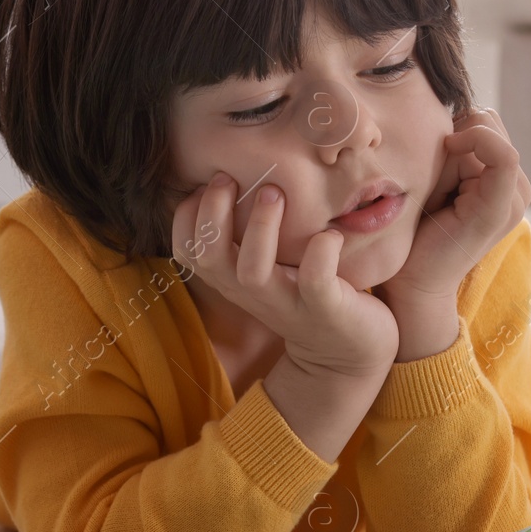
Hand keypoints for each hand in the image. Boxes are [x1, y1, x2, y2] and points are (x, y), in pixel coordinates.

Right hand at [172, 172, 398, 380]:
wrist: (345, 354)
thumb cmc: (304, 295)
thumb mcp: (267, 269)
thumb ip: (249, 237)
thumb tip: (236, 177)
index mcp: (233, 280)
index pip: (187, 251)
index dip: (185, 216)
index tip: (206, 184)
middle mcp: (252, 293)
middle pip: (209, 257)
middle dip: (212, 212)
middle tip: (231, 177)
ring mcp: (287, 303)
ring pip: (252, 271)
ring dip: (259, 227)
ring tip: (275, 193)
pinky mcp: (324, 310)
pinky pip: (315, 281)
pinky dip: (321, 253)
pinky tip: (329, 234)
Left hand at [380, 107, 529, 305]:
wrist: (411, 282)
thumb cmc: (414, 231)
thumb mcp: (434, 179)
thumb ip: (451, 149)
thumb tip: (452, 117)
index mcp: (502, 179)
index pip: (485, 121)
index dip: (455, 126)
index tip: (430, 152)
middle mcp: (516, 187)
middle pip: (486, 124)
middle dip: (453, 139)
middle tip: (432, 182)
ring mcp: (515, 198)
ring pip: (488, 136)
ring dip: (451, 154)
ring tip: (436, 194)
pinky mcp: (502, 208)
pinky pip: (502, 156)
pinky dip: (474, 146)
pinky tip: (446, 166)